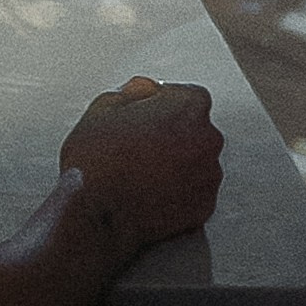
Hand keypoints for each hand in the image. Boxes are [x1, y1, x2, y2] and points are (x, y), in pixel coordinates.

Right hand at [59, 76, 224, 257]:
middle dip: (172, 135)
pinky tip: (149, 192)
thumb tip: (142, 90)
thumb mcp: (101, 109)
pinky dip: (178, 192)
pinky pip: (194, 192)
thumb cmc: (96, 163)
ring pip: (196, 162)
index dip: (163, 105)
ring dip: (176, 164)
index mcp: (188, 108)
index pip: (187, 96)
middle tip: (139, 146)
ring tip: (140, 173)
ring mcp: (209, 175)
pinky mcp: (205, 206)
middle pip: (195, 129)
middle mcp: (208, 138)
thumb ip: (131, 91)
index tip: (146, 115)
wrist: (97, 215)